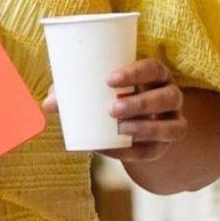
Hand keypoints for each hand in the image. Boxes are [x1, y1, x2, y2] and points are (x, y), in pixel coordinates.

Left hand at [42, 58, 185, 161]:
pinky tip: (112, 148)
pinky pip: (154, 151)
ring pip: (173, 127)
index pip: (154, 68)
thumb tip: (46, 104)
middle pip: (168, 97)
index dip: (136, 72)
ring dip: (145, 128)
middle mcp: (170, 97)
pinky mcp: (163, 146)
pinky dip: (132, 152)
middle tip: (111, 109)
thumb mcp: (95, 90)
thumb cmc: (110, 95)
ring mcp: (172, 122)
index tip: (109, 79)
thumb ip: (71, 92)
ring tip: (118, 128)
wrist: (128, 124)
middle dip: (141, 103)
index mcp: (155, 76)